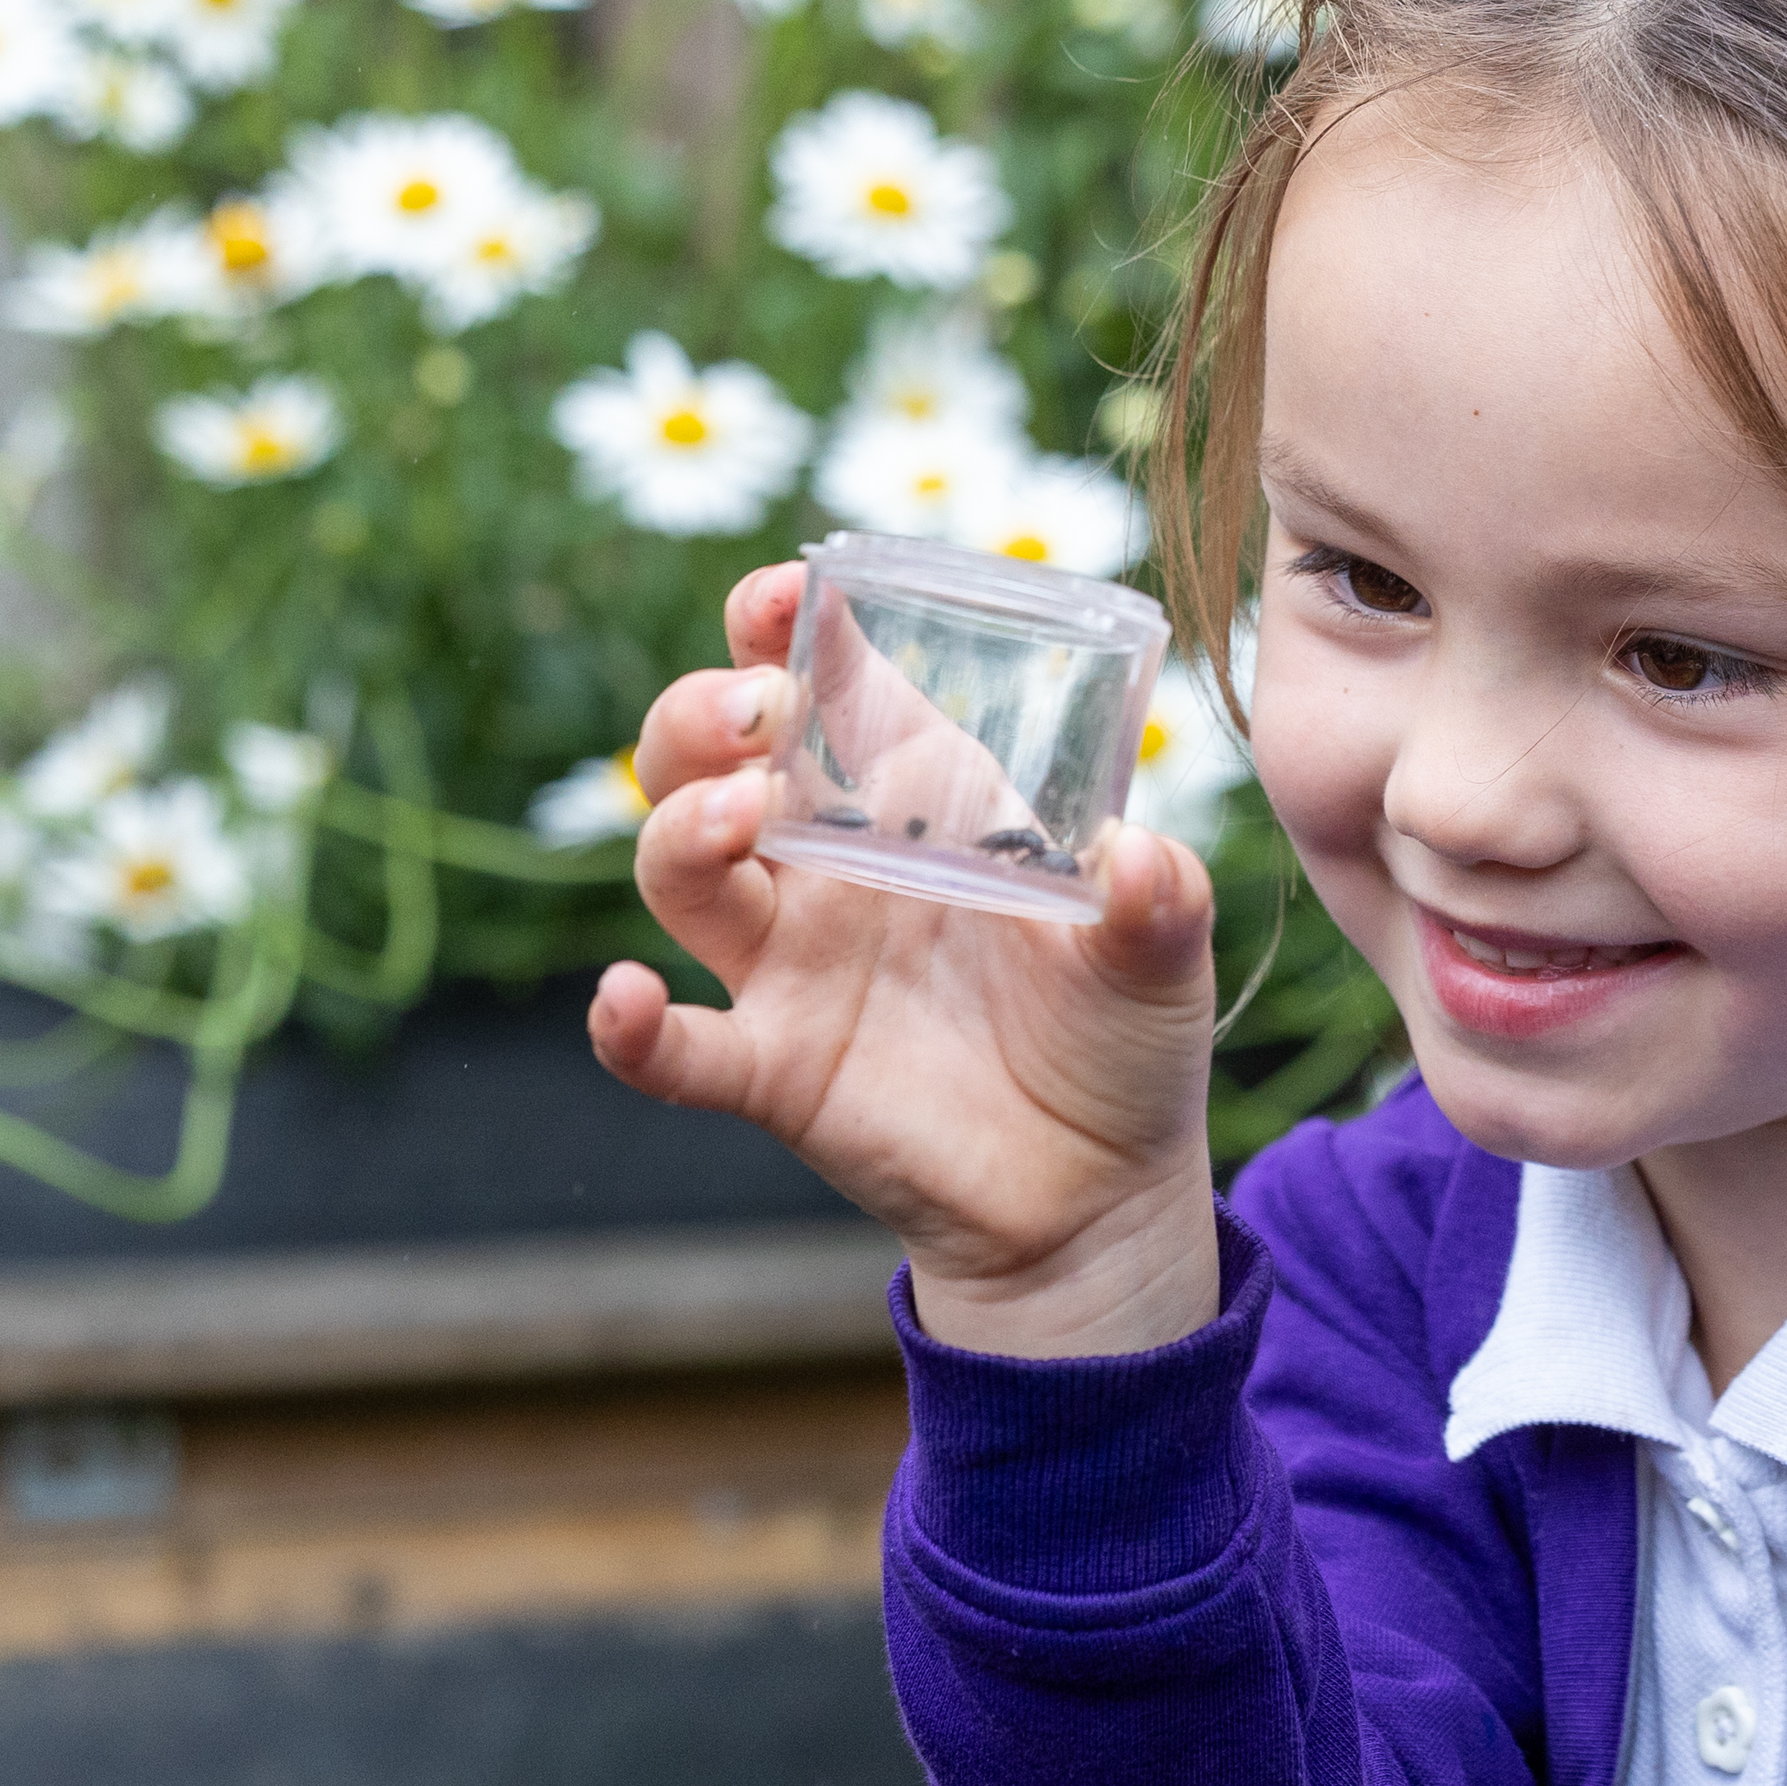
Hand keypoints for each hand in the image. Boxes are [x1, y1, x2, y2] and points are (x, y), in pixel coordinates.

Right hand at [589, 560, 1223, 1357]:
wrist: (1102, 1189)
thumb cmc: (1121, 1036)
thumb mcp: (1161, 952)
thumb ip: (1159, 900)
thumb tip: (1143, 861)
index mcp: (916, 800)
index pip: (823, 681)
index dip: (780, 624)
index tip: (782, 597)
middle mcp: (830, 868)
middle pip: (709, 758)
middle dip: (705, 711)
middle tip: (760, 709)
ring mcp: (791, 966)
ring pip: (678, 871)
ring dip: (682, 829)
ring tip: (740, 814)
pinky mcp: (774, 1069)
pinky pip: (675, 1049)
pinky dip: (630, 1029)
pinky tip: (625, 998)